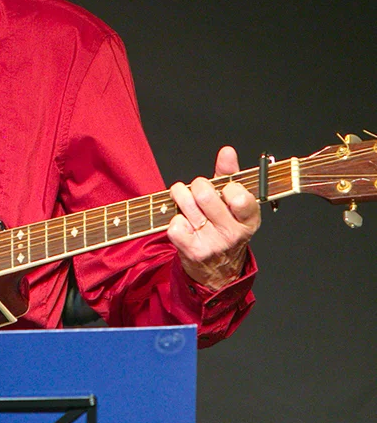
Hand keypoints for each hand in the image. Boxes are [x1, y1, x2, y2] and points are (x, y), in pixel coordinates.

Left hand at [167, 146, 260, 290]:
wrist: (217, 270)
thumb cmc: (223, 227)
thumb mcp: (233, 203)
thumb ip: (230, 175)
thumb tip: (227, 151)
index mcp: (248, 220)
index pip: (239, 196)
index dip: (227, 187)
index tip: (225, 191)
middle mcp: (233, 234)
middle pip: (204, 195)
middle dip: (196, 186)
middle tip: (198, 191)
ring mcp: (213, 244)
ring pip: (186, 204)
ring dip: (180, 196)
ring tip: (184, 200)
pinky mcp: (193, 251)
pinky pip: (174, 223)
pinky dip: (174, 219)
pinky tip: (183, 224)